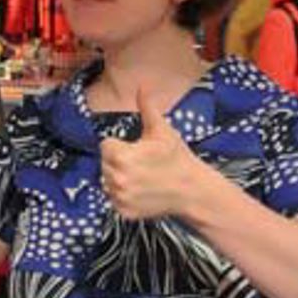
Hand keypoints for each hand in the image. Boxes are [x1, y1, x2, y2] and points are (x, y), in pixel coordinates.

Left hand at [99, 85, 203, 221]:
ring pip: (108, 181)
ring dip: (120, 178)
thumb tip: (141, 85)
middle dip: (119, 161)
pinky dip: (125, 196)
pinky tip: (142, 190)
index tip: (137, 149)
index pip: (106, 145)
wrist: (192, 190)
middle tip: (142, 163)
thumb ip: (146, 107)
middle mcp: (116, 179)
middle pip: (105, 163)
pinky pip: (115, 199)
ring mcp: (119, 198)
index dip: (121, 145)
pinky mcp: (124, 212)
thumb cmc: (176, 157)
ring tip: (143, 177)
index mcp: (120, 156)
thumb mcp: (161, 130)